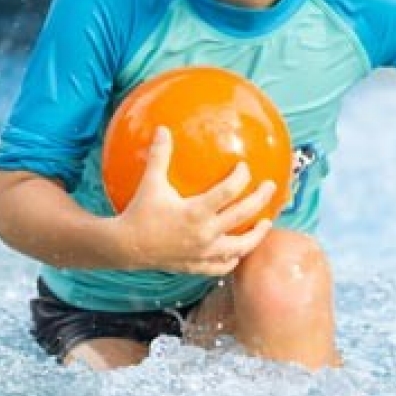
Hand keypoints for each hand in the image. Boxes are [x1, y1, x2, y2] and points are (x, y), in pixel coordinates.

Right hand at [113, 127, 277, 276]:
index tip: (245, 167)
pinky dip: (233, 259)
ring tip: (265, 223)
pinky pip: (222, 266)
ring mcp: (203, 253)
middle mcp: (204, 233)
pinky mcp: (197, 266)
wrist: (125, 247)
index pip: (229, 192)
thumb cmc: (139, 213)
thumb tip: (163, 129)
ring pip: (240, 247)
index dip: (241, 177)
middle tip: (270, 187)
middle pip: (243, 215)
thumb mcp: (150, 182)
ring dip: (256, 235)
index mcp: (196, 212)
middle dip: (260, 199)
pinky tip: (238, 253)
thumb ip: (160, 155)